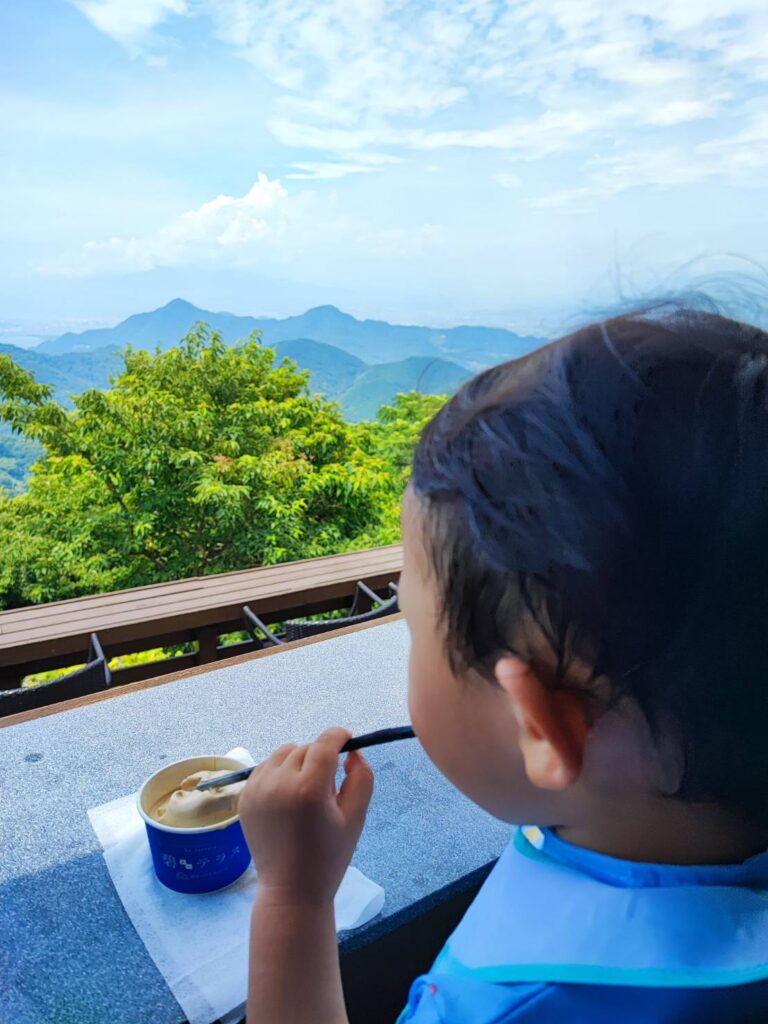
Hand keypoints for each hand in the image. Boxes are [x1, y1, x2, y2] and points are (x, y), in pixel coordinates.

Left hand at [238, 727, 373, 906]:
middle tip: (329, 785)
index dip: (339, 736)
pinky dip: (279, 773)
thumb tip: (352, 752)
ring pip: (283, 754)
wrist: (291, 891)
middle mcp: (279, 784)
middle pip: (305, 749)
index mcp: (309, 790)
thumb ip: (361, 777)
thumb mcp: (356, 817)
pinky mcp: (244, 799)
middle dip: (321, 757)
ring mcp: (257, 791)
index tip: (348, 739)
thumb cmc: (329, 856)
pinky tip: (288, 798)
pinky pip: (265, 769)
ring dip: (299, 762)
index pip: (325, 743)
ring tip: (307, 790)